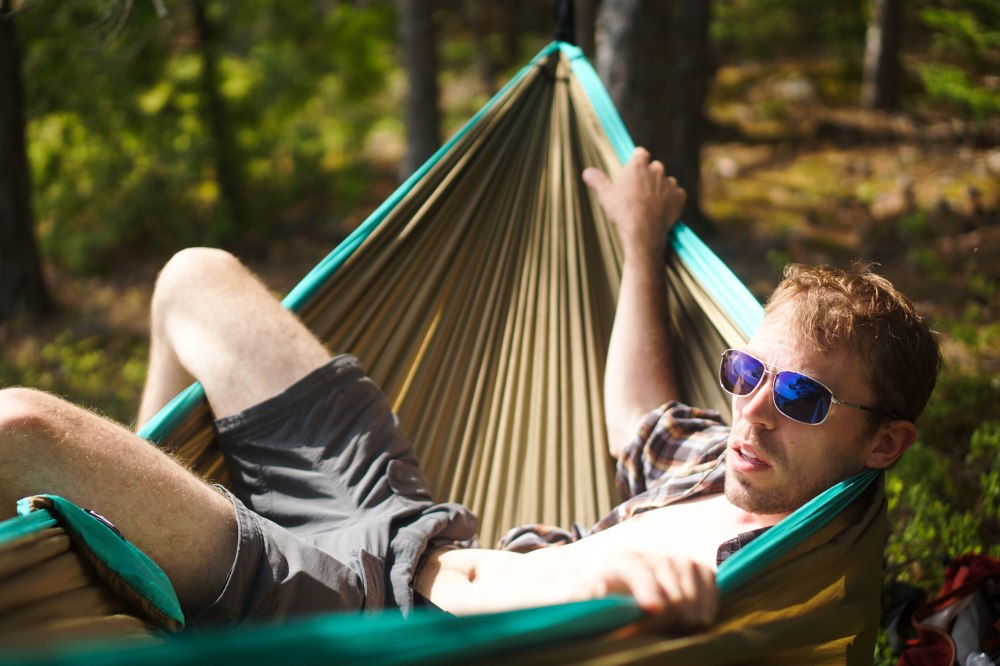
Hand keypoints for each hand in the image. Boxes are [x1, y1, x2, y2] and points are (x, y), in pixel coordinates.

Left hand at [574, 551, 716, 629]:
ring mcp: (677, 560)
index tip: (653, 609)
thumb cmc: (607, 603)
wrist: (628, 597)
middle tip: (663, 633)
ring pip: (692, 588)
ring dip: (687, 615)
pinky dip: (707, 606)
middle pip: (671, 587)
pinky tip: (695, 620)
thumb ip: (588, 597)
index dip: (648, 589)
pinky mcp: (698, 569)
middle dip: (669, 616)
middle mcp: (652, 556)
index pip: (638, 570)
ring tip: (676, 629)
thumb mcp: (589, 601)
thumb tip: (598, 588)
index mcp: (622, 562)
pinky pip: (711, 584)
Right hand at [582, 147, 685, 258]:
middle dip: (648, 177)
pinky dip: (671, 201)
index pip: (640, 153)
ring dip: (660, 189)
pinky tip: (661, 211)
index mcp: (639, 165)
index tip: (632, 172)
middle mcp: (657, 169)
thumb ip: (597, 180)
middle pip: (654, 167)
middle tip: (638, 192)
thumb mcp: (605, 195)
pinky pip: (676, 195)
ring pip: (665, 182)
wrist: (643, 232)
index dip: (636, 162)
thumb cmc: (623, 211)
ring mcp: (670, 183)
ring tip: (649, 204)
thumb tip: (587, 172)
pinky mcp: (680, 196)